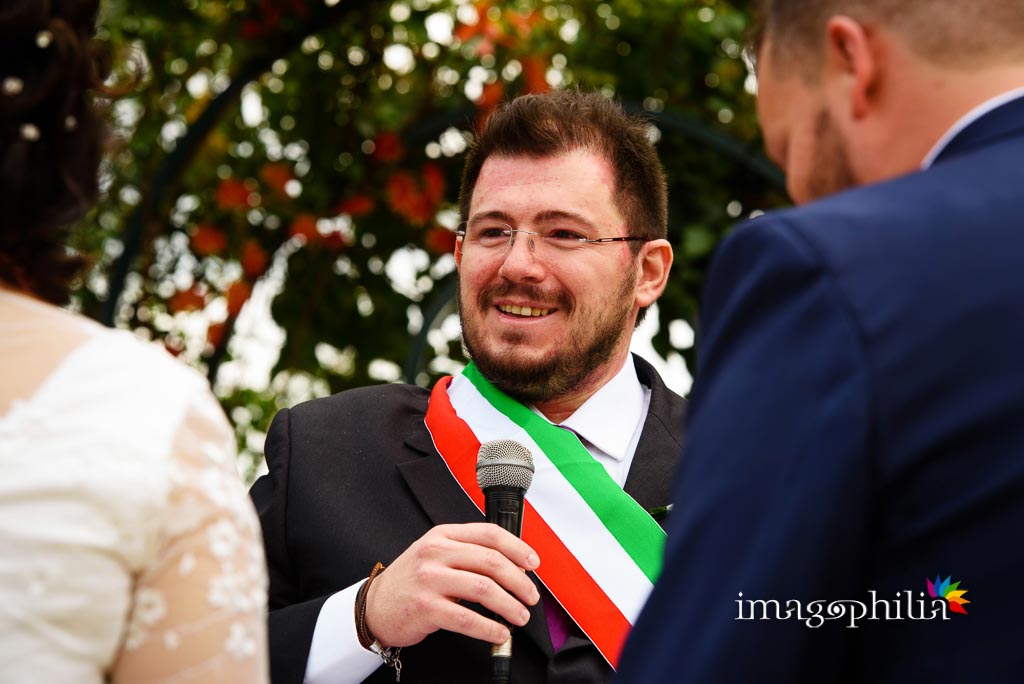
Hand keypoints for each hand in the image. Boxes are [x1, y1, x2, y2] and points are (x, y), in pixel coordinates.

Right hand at [364, 522, 540, 647]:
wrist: (374, 605)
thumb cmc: (411, 580)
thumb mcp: (436, 554)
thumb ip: (467, 552)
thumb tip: (513, 566)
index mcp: (443, 535)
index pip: (489, 534)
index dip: (518, 548)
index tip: (533, 563)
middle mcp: (436, 553)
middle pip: (492, 561)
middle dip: (519, 581)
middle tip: (531, 596)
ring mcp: (429, 580)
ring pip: (484, 589)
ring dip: (509, 605)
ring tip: (520, 616)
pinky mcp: (425, 608)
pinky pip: (467, 619)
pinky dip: (489, 628)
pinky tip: (499, 632)